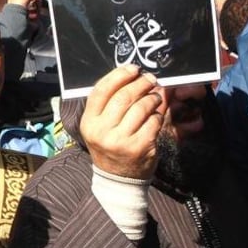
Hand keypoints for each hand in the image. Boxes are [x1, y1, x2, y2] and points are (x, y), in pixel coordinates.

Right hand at [80, 65, 165, 179]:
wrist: (117, 179)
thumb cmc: (110, 146)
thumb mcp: (100, 126)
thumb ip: (109, 103)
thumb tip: (131, 76)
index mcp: (89, 123)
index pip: (101, 91)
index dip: (119, 75)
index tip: (133, 68)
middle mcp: (102, 131)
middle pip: (123, 96)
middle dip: (140, 83)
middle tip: (150, 79)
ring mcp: (121, 141)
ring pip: (141, 107)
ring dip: (152, 98)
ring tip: (155, 97)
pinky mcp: (140, 147)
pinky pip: (153, 122)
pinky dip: (158, 115)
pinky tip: (156, 116)